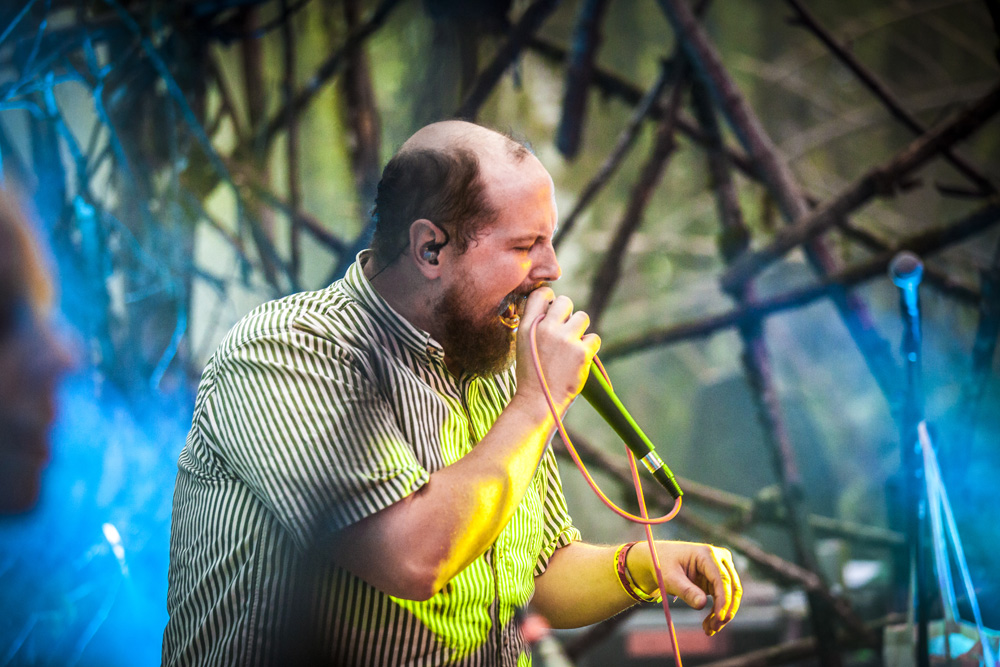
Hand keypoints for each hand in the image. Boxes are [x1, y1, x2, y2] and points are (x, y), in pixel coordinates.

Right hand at [514, 287, 599, 415]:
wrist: (538, 401)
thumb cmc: (531, 374)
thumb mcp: (523, 344)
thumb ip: (534, 323)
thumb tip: (551, 306)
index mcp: (527, 326)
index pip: (541, 294)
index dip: (550, 298)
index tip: (553, 308)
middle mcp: (546, 328)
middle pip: (565, 301)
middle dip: (568, 313)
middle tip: (565, 331)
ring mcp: (564, 339)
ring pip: (583, 317)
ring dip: (580, 330)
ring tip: (572, 346)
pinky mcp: (581, 352)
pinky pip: (594, 337)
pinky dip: (590, 347)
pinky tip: (580, 358)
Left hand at [627, 541, 741, 635]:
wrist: (660, 560)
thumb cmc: (663, 566)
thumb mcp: (670, 578)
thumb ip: (685, 590)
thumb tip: (702, 604)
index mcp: (707, 554)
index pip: (721, 578)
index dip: (723, 599)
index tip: (720, 618)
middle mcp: (719, 558)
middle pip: (731, 587)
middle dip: (726, 610)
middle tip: (715, 628)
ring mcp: (721, 568)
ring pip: (730, 595)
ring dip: (722, 614)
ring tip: (709, 630)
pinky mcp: (719, 579)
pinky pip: (724, 598)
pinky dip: (718, 612)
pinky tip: (709, 625)